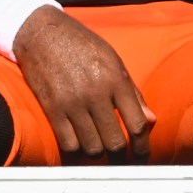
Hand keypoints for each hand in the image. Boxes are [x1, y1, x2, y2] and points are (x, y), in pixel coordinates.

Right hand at [13, 8, 154, 159]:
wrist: (42, 34)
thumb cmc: (82, 45)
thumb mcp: (113, 61)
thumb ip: (133, 93)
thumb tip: (150, 121)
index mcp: (116, 80)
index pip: (137, 124)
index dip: (142, 147)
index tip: (141, 155)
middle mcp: (95, 93)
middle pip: (114, 142)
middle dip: (120, 156)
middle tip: (120, 158)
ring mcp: (72, 102)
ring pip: (92, 148)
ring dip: (97, 153)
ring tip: (99, 147)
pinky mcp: (52, 108)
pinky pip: (68, 144)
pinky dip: (76, 149)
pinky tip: (79, 143)